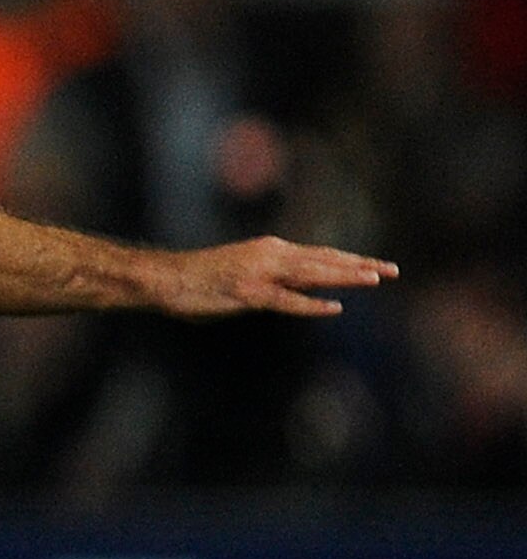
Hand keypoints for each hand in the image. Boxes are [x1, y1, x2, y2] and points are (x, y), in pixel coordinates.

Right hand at [159, 236, 395, 318]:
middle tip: (393, 270)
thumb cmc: (200, 280)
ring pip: (312, 274)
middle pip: (324, 260)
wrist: (165, 278)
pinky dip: (311, 304)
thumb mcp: (245, 273)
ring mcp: (260, 273)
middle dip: (360, 265)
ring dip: (345, 277)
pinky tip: (334, 308)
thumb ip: (277, 279)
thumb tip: (305, 290)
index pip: (321, 254)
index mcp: (271, 250)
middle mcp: (271, 255)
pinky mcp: (247, 292)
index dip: (352, 260)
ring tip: (375, 280)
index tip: (379, 266)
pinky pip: (286, 300)